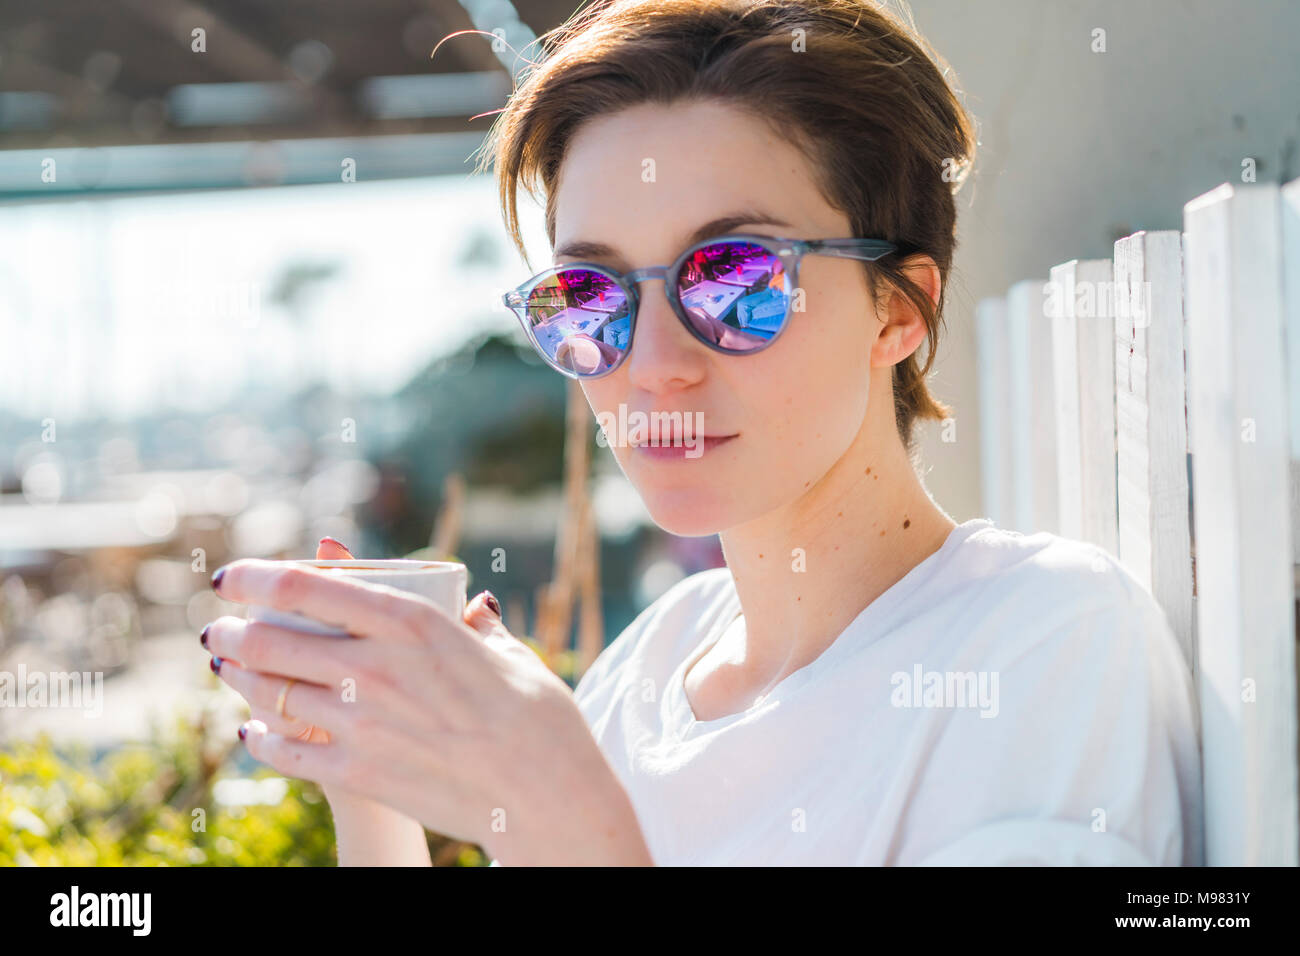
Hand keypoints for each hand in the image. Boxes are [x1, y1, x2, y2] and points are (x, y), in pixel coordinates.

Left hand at [201, 548, 650, 863]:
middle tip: (220, 628)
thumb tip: (476, 607)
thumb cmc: (539, 718)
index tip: (231, 577)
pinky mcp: (360, 772)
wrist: (547, 796)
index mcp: (411, 623)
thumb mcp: (511, 654)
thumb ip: (481, 627)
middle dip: (233, 629)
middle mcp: (376, 666)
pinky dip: (259, 738)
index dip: (254, 577)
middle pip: (272, 639)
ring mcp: (361, 722)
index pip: (305, 587)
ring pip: (269, 693)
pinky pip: (285, 751)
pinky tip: (251, 731)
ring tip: (229, 668)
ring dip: (240, 678)